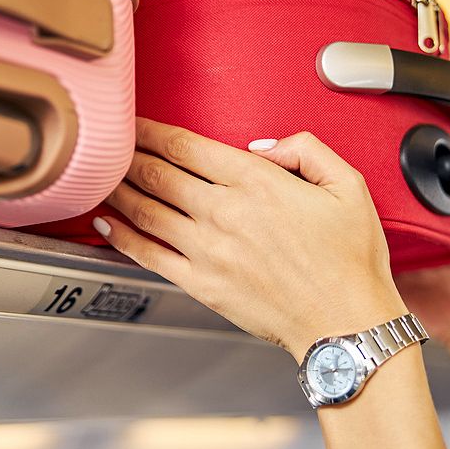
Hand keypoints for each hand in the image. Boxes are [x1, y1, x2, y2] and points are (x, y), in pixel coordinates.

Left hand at [95, 119, 405, 358]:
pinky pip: (148, 254)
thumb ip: (306, 150)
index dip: (153, 132)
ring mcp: (208, 250)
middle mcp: (225, 213)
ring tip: (99, 176)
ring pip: (146, 210)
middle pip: (159, 173)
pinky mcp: (201, 284)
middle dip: (128, 154)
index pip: (188, 147)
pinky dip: (121, 236)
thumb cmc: (350, 261)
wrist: (347, 324)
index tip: (135, 124)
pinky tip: (104, 224)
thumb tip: (263, 146)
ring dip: (118, 190)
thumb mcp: (348, 186)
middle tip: (109, 144)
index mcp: (258, 183)